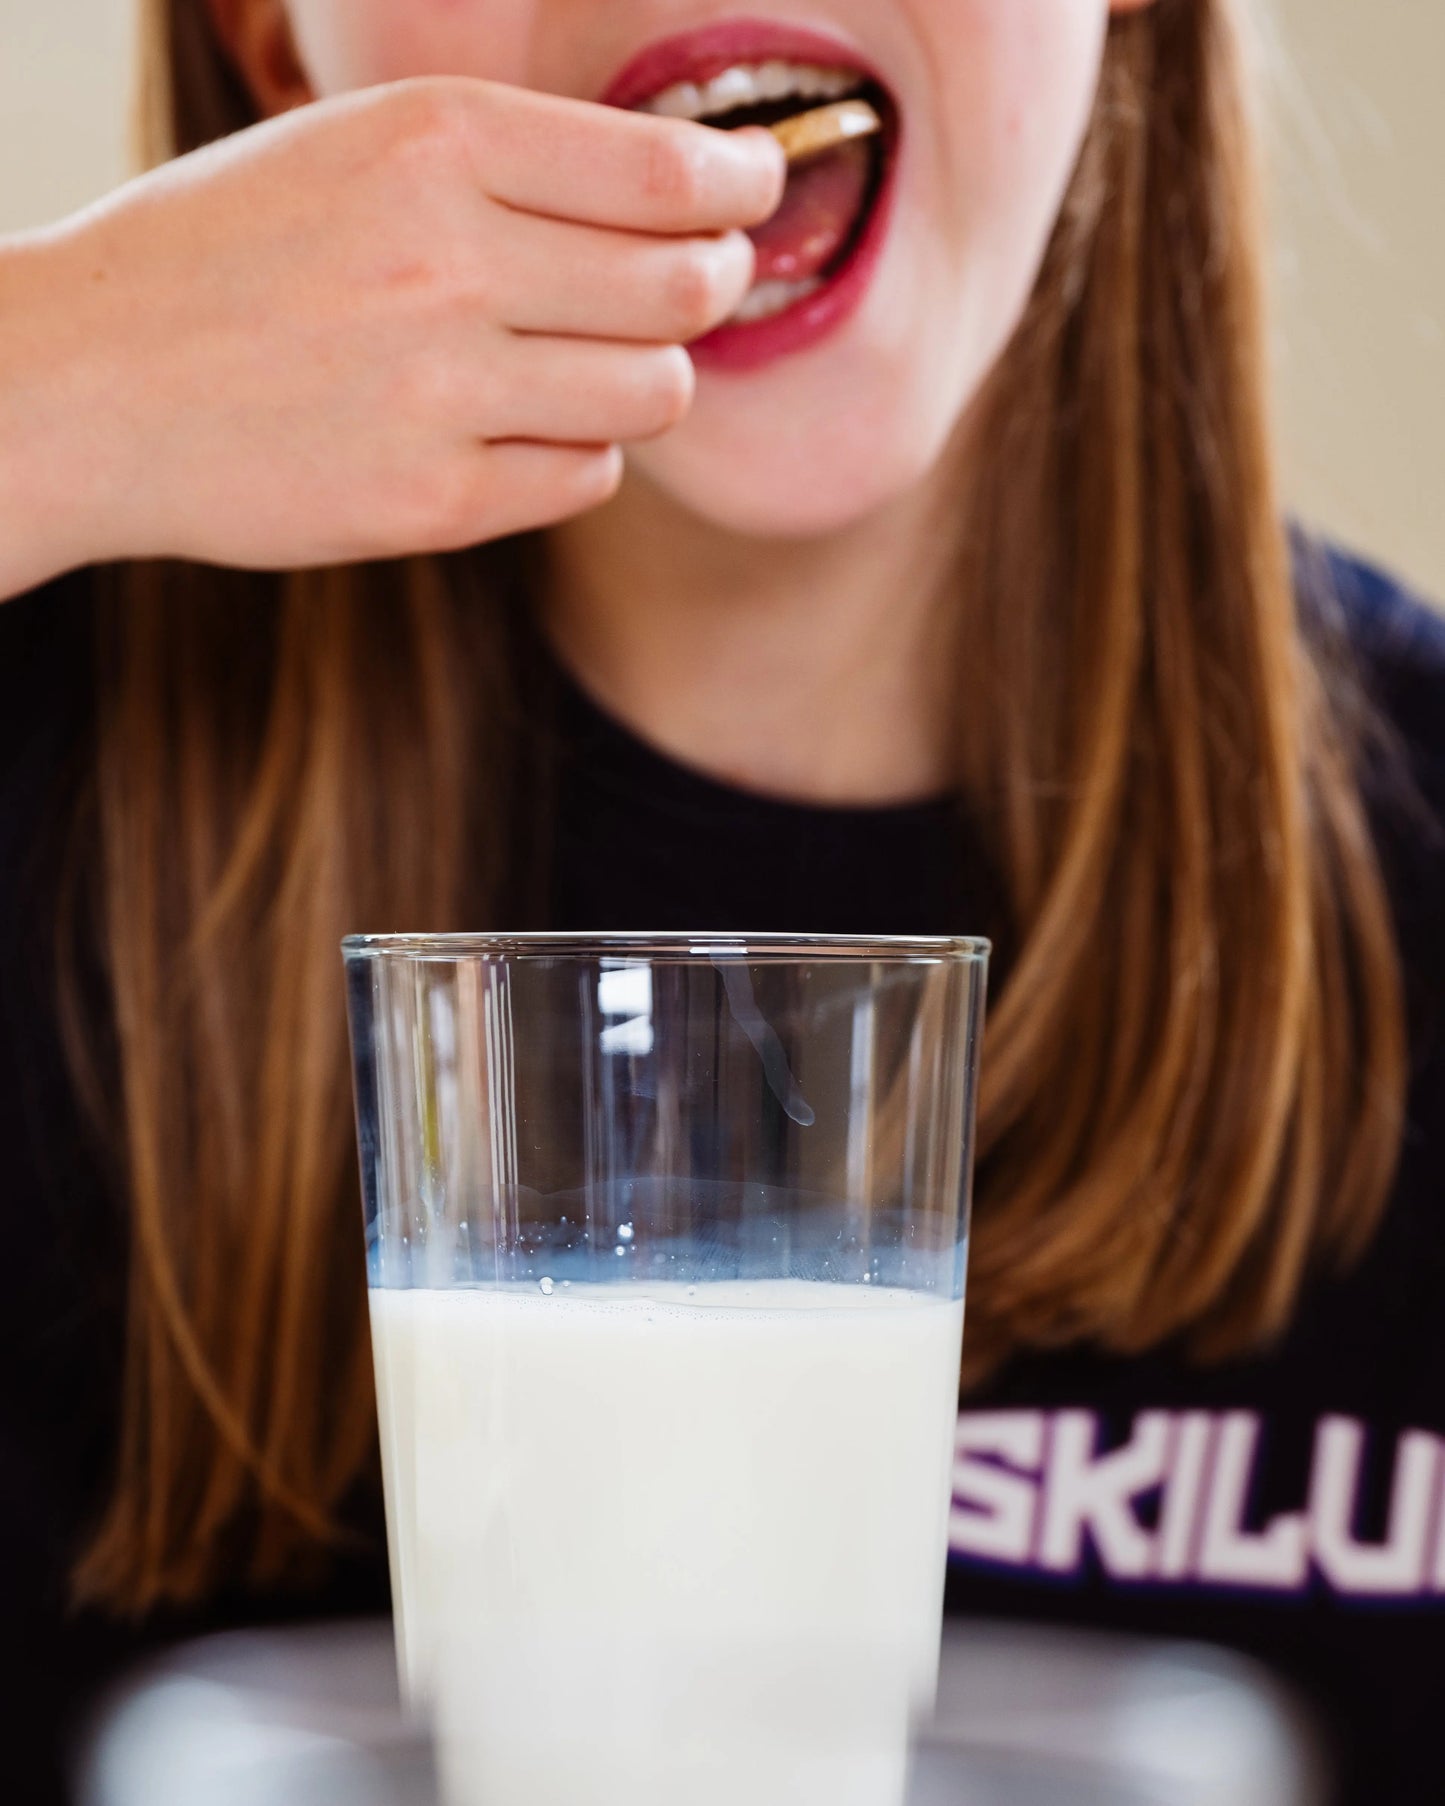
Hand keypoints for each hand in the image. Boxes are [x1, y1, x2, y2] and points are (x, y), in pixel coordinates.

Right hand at [0, 77, 783, 594]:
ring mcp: (441, 390)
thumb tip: (673, 201)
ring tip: (592, 364)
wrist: (85, 380)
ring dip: (649, 377)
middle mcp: (448, 259)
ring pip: (654, 390)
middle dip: (713, 285)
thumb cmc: (224, 254)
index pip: (667, 171)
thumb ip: (505, 166)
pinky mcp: (432, 501)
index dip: (742, 188)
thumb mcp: (349, 148)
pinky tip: (519, 427)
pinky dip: (580, 451)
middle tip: (697, 285)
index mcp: (433, 140)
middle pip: (685, 285)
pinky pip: (588, 474)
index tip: (752, 196)